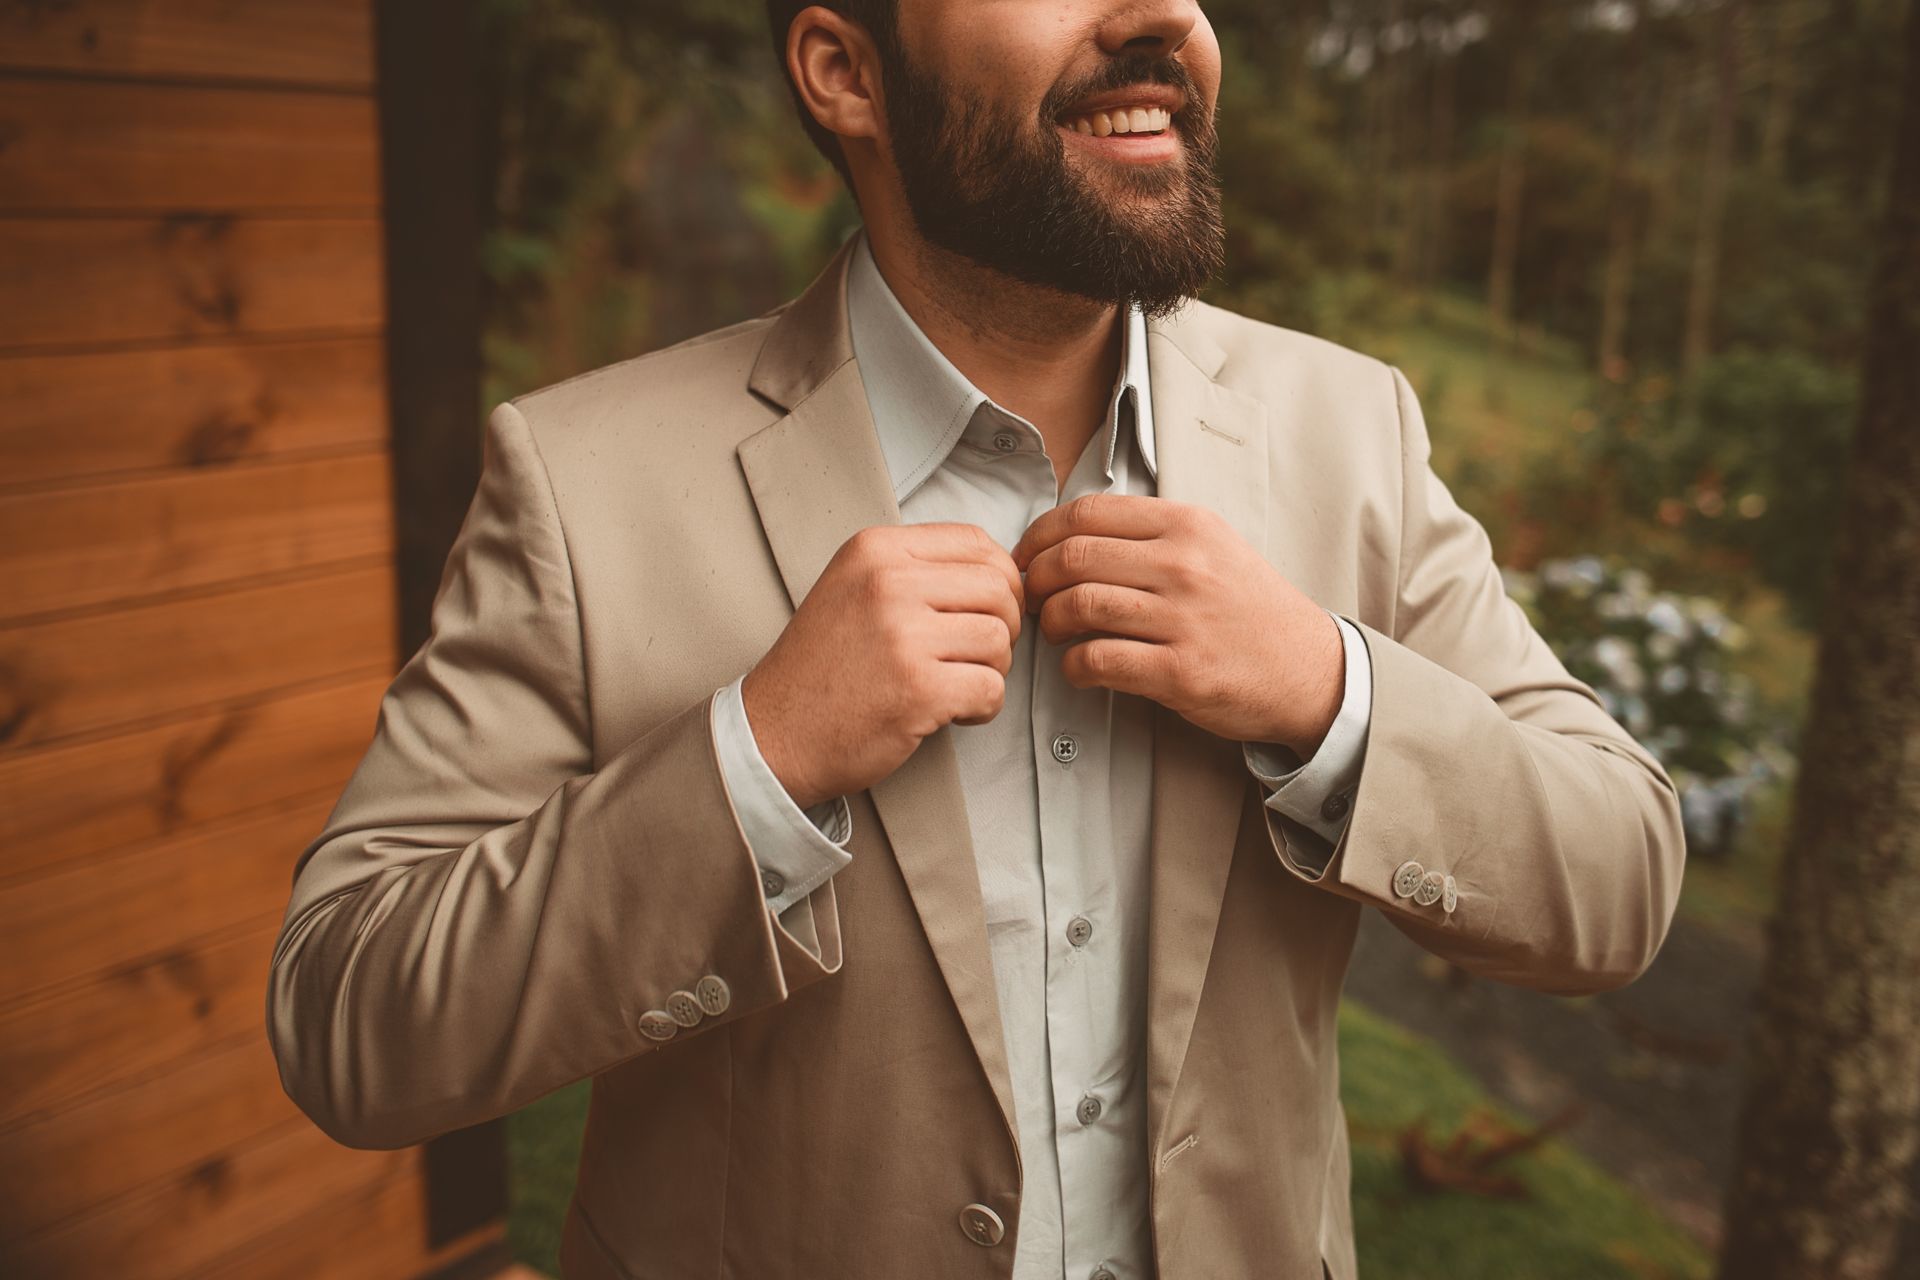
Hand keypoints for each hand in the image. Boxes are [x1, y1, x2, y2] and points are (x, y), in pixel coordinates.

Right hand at [742, 522, 1022, 809]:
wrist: (775, 733)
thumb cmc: (822, 667)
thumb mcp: (854, 588)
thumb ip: (916, 570)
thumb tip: (1000, 572)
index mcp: (876, 550)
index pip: (977, 543)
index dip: (999, 580)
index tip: (985, 610)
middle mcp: (888, 583)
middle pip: (998, 589)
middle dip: (1002, 627)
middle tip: (975, 655)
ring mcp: (903, 636)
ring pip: (999, 639)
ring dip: (992, 670)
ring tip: (956, 683)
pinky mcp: (918, 689)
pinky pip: (991, 688)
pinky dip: (983, 707)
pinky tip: (953, 712)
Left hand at [1011, 493, 1341, 756]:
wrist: (1309, 669)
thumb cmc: (1248, 609)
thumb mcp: (1211, 546)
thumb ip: (1149, 534)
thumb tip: (1068, 536)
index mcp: (1187, 525)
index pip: (1086, 513)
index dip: (1040, 535)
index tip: (1026, 557)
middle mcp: (1185, 565)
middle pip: (1073, 557)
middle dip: (1036, 579)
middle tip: (1033, 598)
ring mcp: (1184, 618)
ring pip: (1079, 605)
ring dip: (1050, 622)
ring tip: (1054, 631)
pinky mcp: (1180, 671)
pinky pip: (1098, 660)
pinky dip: (1073, 667)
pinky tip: (1079, 668)